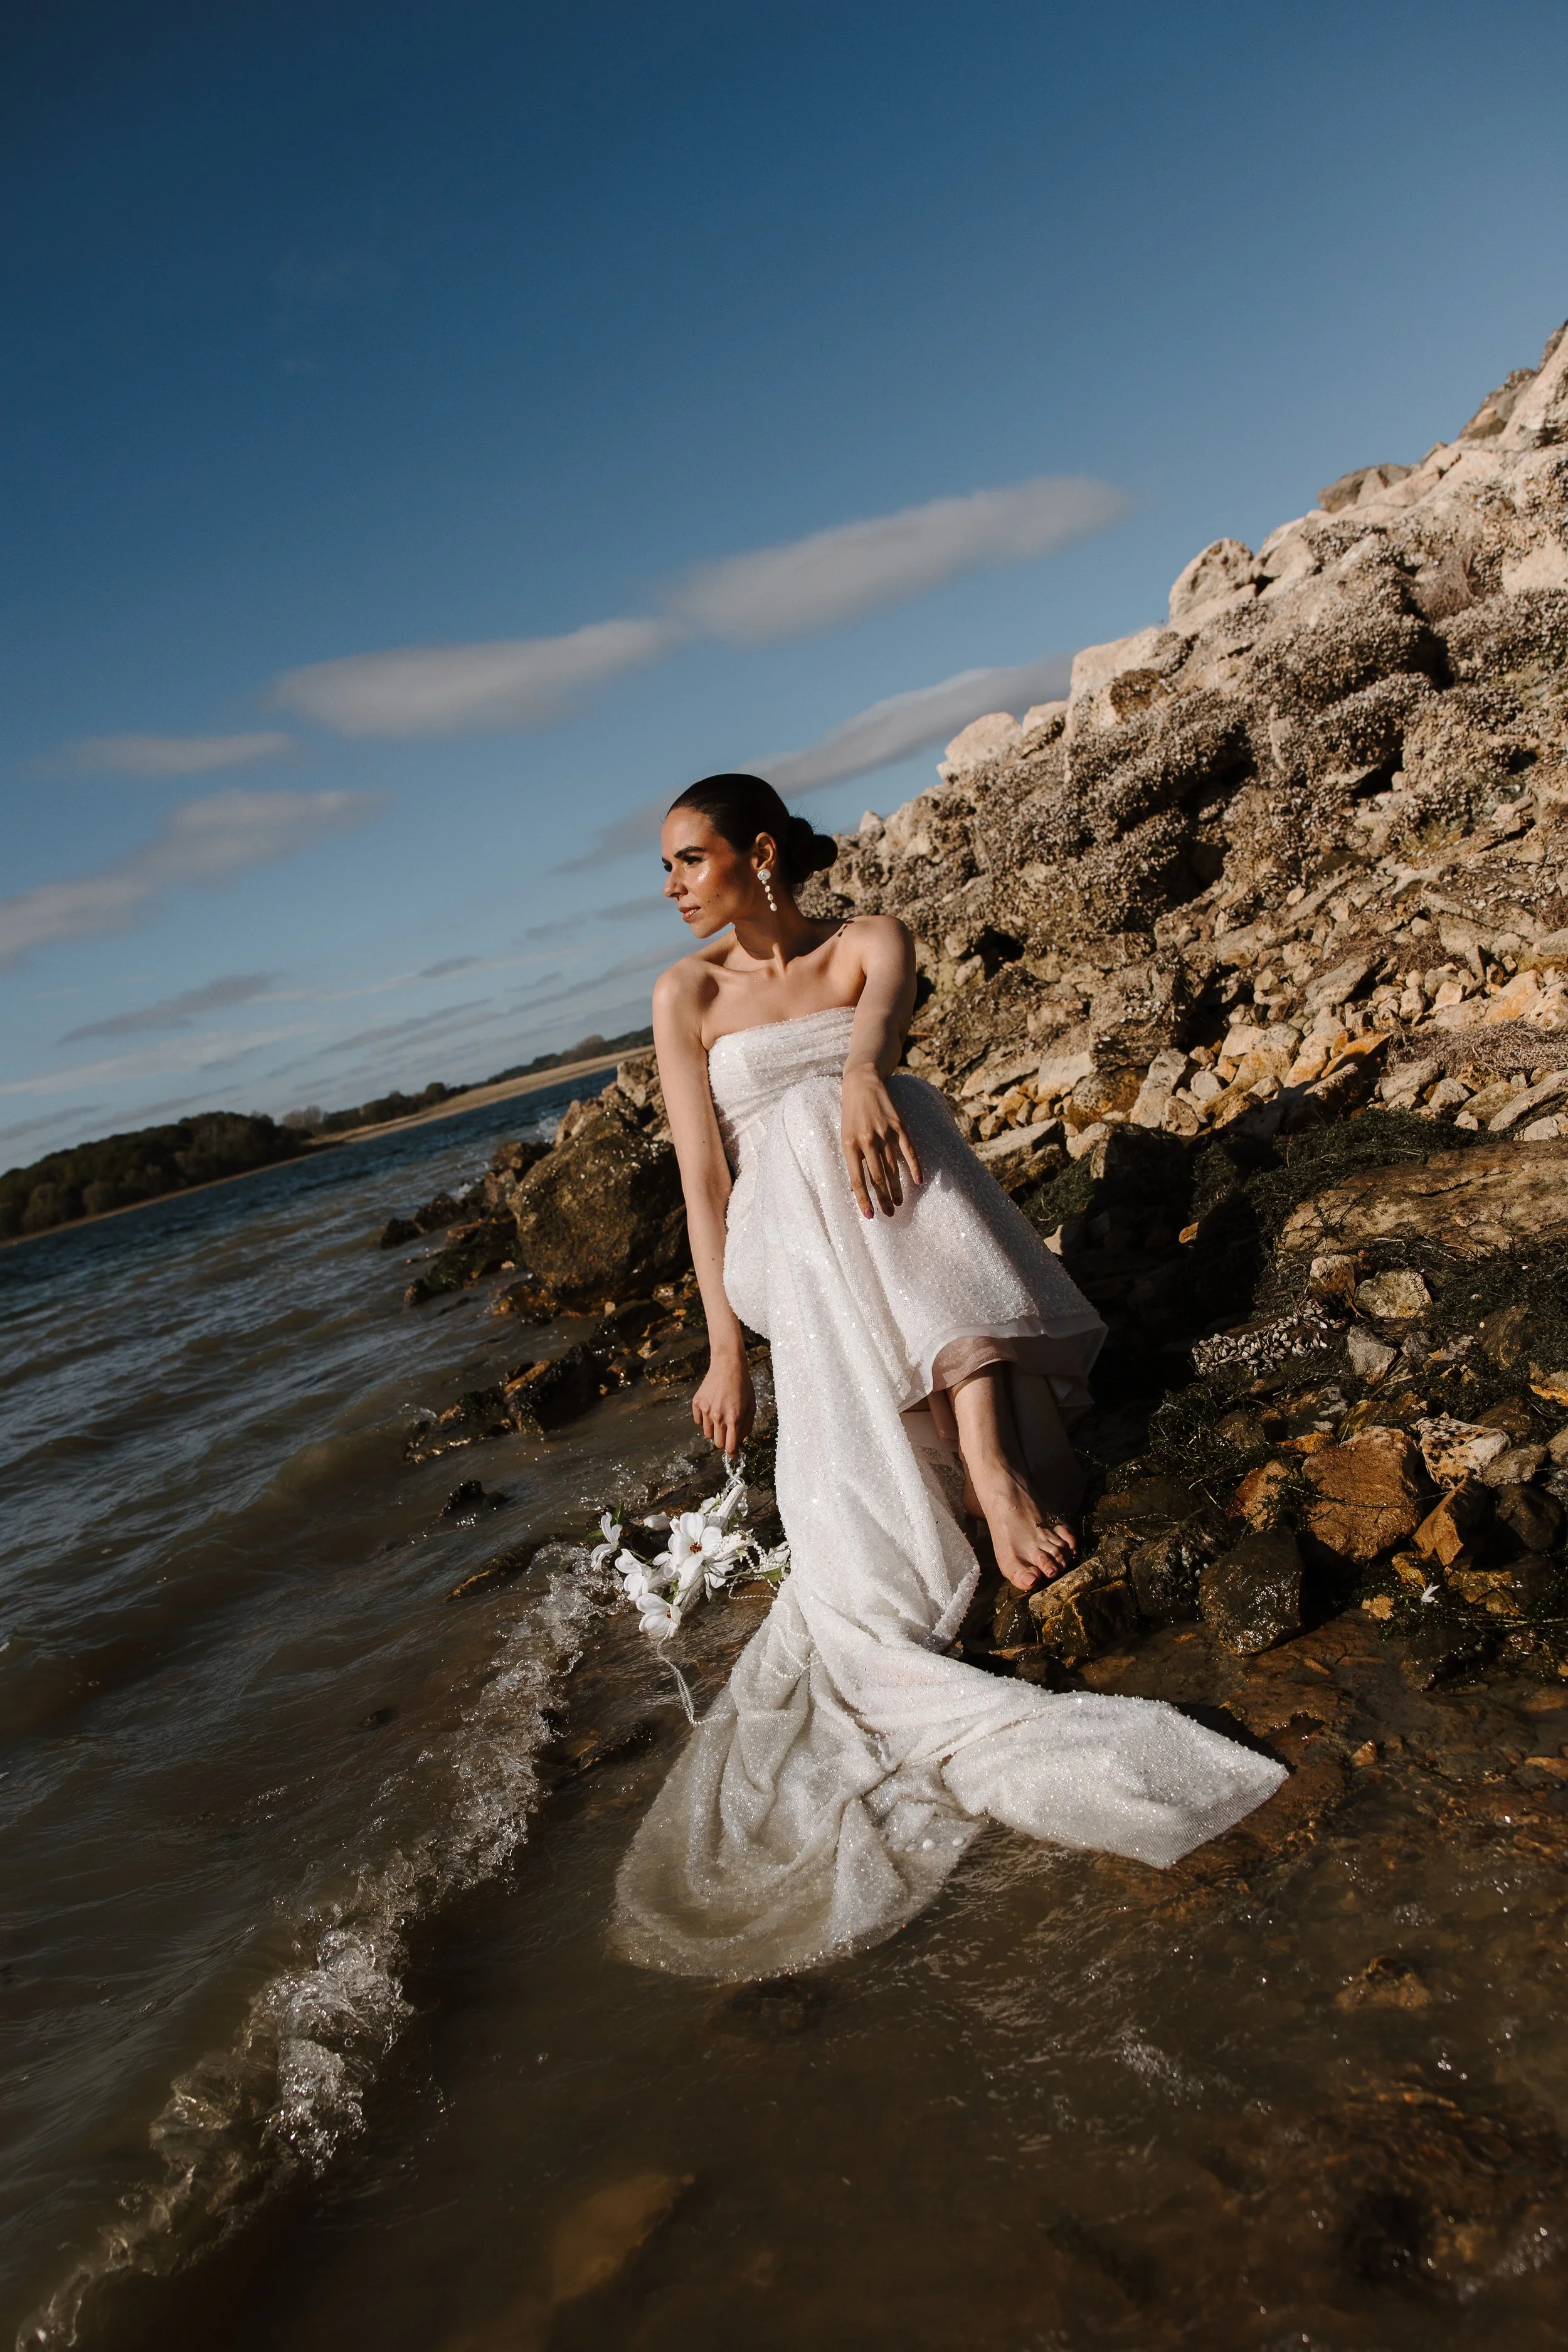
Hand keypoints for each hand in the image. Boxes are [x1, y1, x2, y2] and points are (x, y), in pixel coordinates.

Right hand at [693, 1350, 754, 1456]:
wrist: (728, 1365)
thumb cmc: (743, 1387)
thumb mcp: (751, 1407)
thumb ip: (746, 1427)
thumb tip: (738, 1443)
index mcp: (734, 1418)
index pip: (730, 1447)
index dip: (732, 1453)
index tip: (733, 1453)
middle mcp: (718, 1416)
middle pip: (717, 1443)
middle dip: (724, 1440)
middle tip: (728, 1430)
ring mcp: (706, 1409)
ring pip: (707, 1434)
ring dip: (714, 1430)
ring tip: (720, 1415)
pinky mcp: (696, 1403)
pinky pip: (698, 1422)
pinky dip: (704, 1419)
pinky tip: (712, 1407)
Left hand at [841, 1066, 922, 1218]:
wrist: (861, 1082)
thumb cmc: (850, 1112)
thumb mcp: (844, 1135)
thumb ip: (852, 1159)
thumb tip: (854, 1187)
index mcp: (849, 1145)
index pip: (857, 1179)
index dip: (863, 1199)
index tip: (870, 1215)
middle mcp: (867, 1140)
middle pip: (877, 1177)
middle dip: (883, 1199)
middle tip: (889, 1213)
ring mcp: (884, 1132)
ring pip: (892, 1168)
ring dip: (897, 1188)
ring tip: (899, 1203)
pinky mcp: (898, 1125)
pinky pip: (909, 1151)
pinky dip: (914, 1167)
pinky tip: (918, 1181)